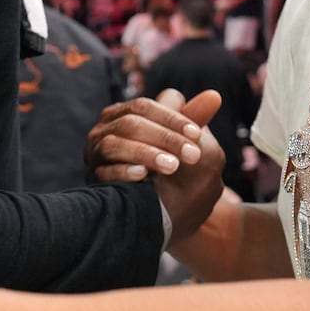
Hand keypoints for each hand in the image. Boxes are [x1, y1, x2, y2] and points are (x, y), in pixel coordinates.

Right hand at [86, 91, 217, 182]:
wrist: (165, 215)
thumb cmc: (175, 173)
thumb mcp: (188, 144)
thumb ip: (195, 119)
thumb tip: (215, 95)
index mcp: (127, 114)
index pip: (145, 106)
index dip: (171, 118)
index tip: (196, 134)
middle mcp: (108, 129)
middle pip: (131, 123)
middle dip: (164, 138)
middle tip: (192, 156)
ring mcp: (96, 153)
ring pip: (115, 144)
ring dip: (146, 153)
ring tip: (172, 166)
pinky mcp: (94, 178)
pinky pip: (104, 171)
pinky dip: (124, 171)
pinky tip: (143, 176)